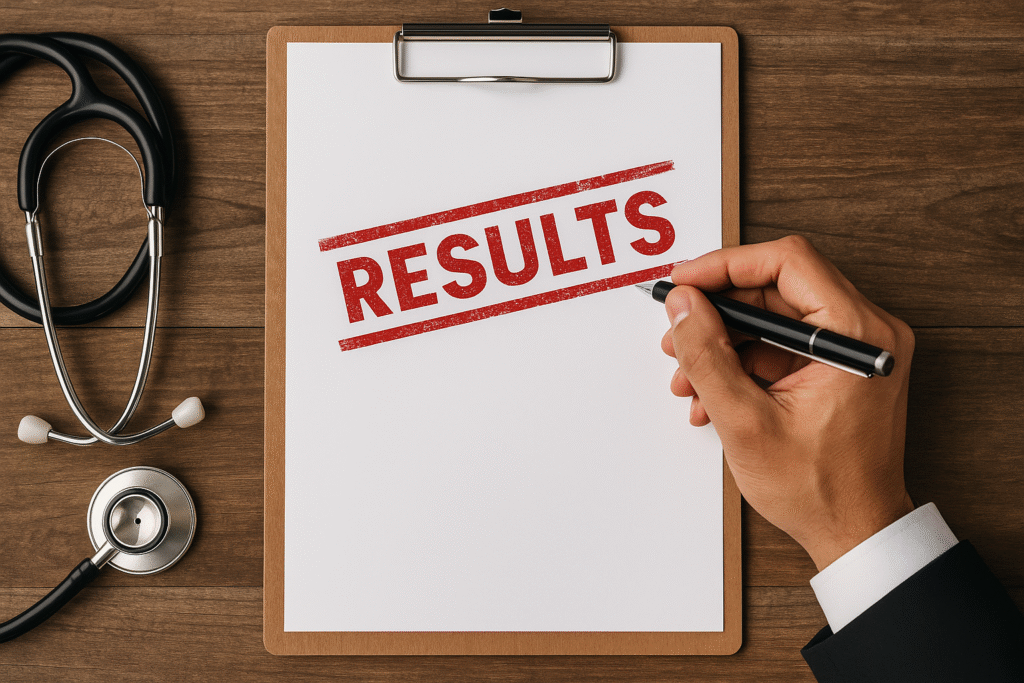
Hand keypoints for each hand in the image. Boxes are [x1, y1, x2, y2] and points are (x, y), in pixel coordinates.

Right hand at [662, 235, 915, 570]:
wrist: (854, 534)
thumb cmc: (820, 489)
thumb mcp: (746, 420)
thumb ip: (708, 354)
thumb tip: (681, 304)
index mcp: (858, 334)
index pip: (787, 261)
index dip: (725, 265)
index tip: (683, 282)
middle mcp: (866, 332)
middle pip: (775, 288)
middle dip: (717, 312)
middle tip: (676, 332)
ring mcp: (854, 350)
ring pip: (773, 318)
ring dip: (723, 342)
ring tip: (687, 377)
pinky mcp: (839, 369)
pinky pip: (780, 346)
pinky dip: (741, 363)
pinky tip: (710, 395)